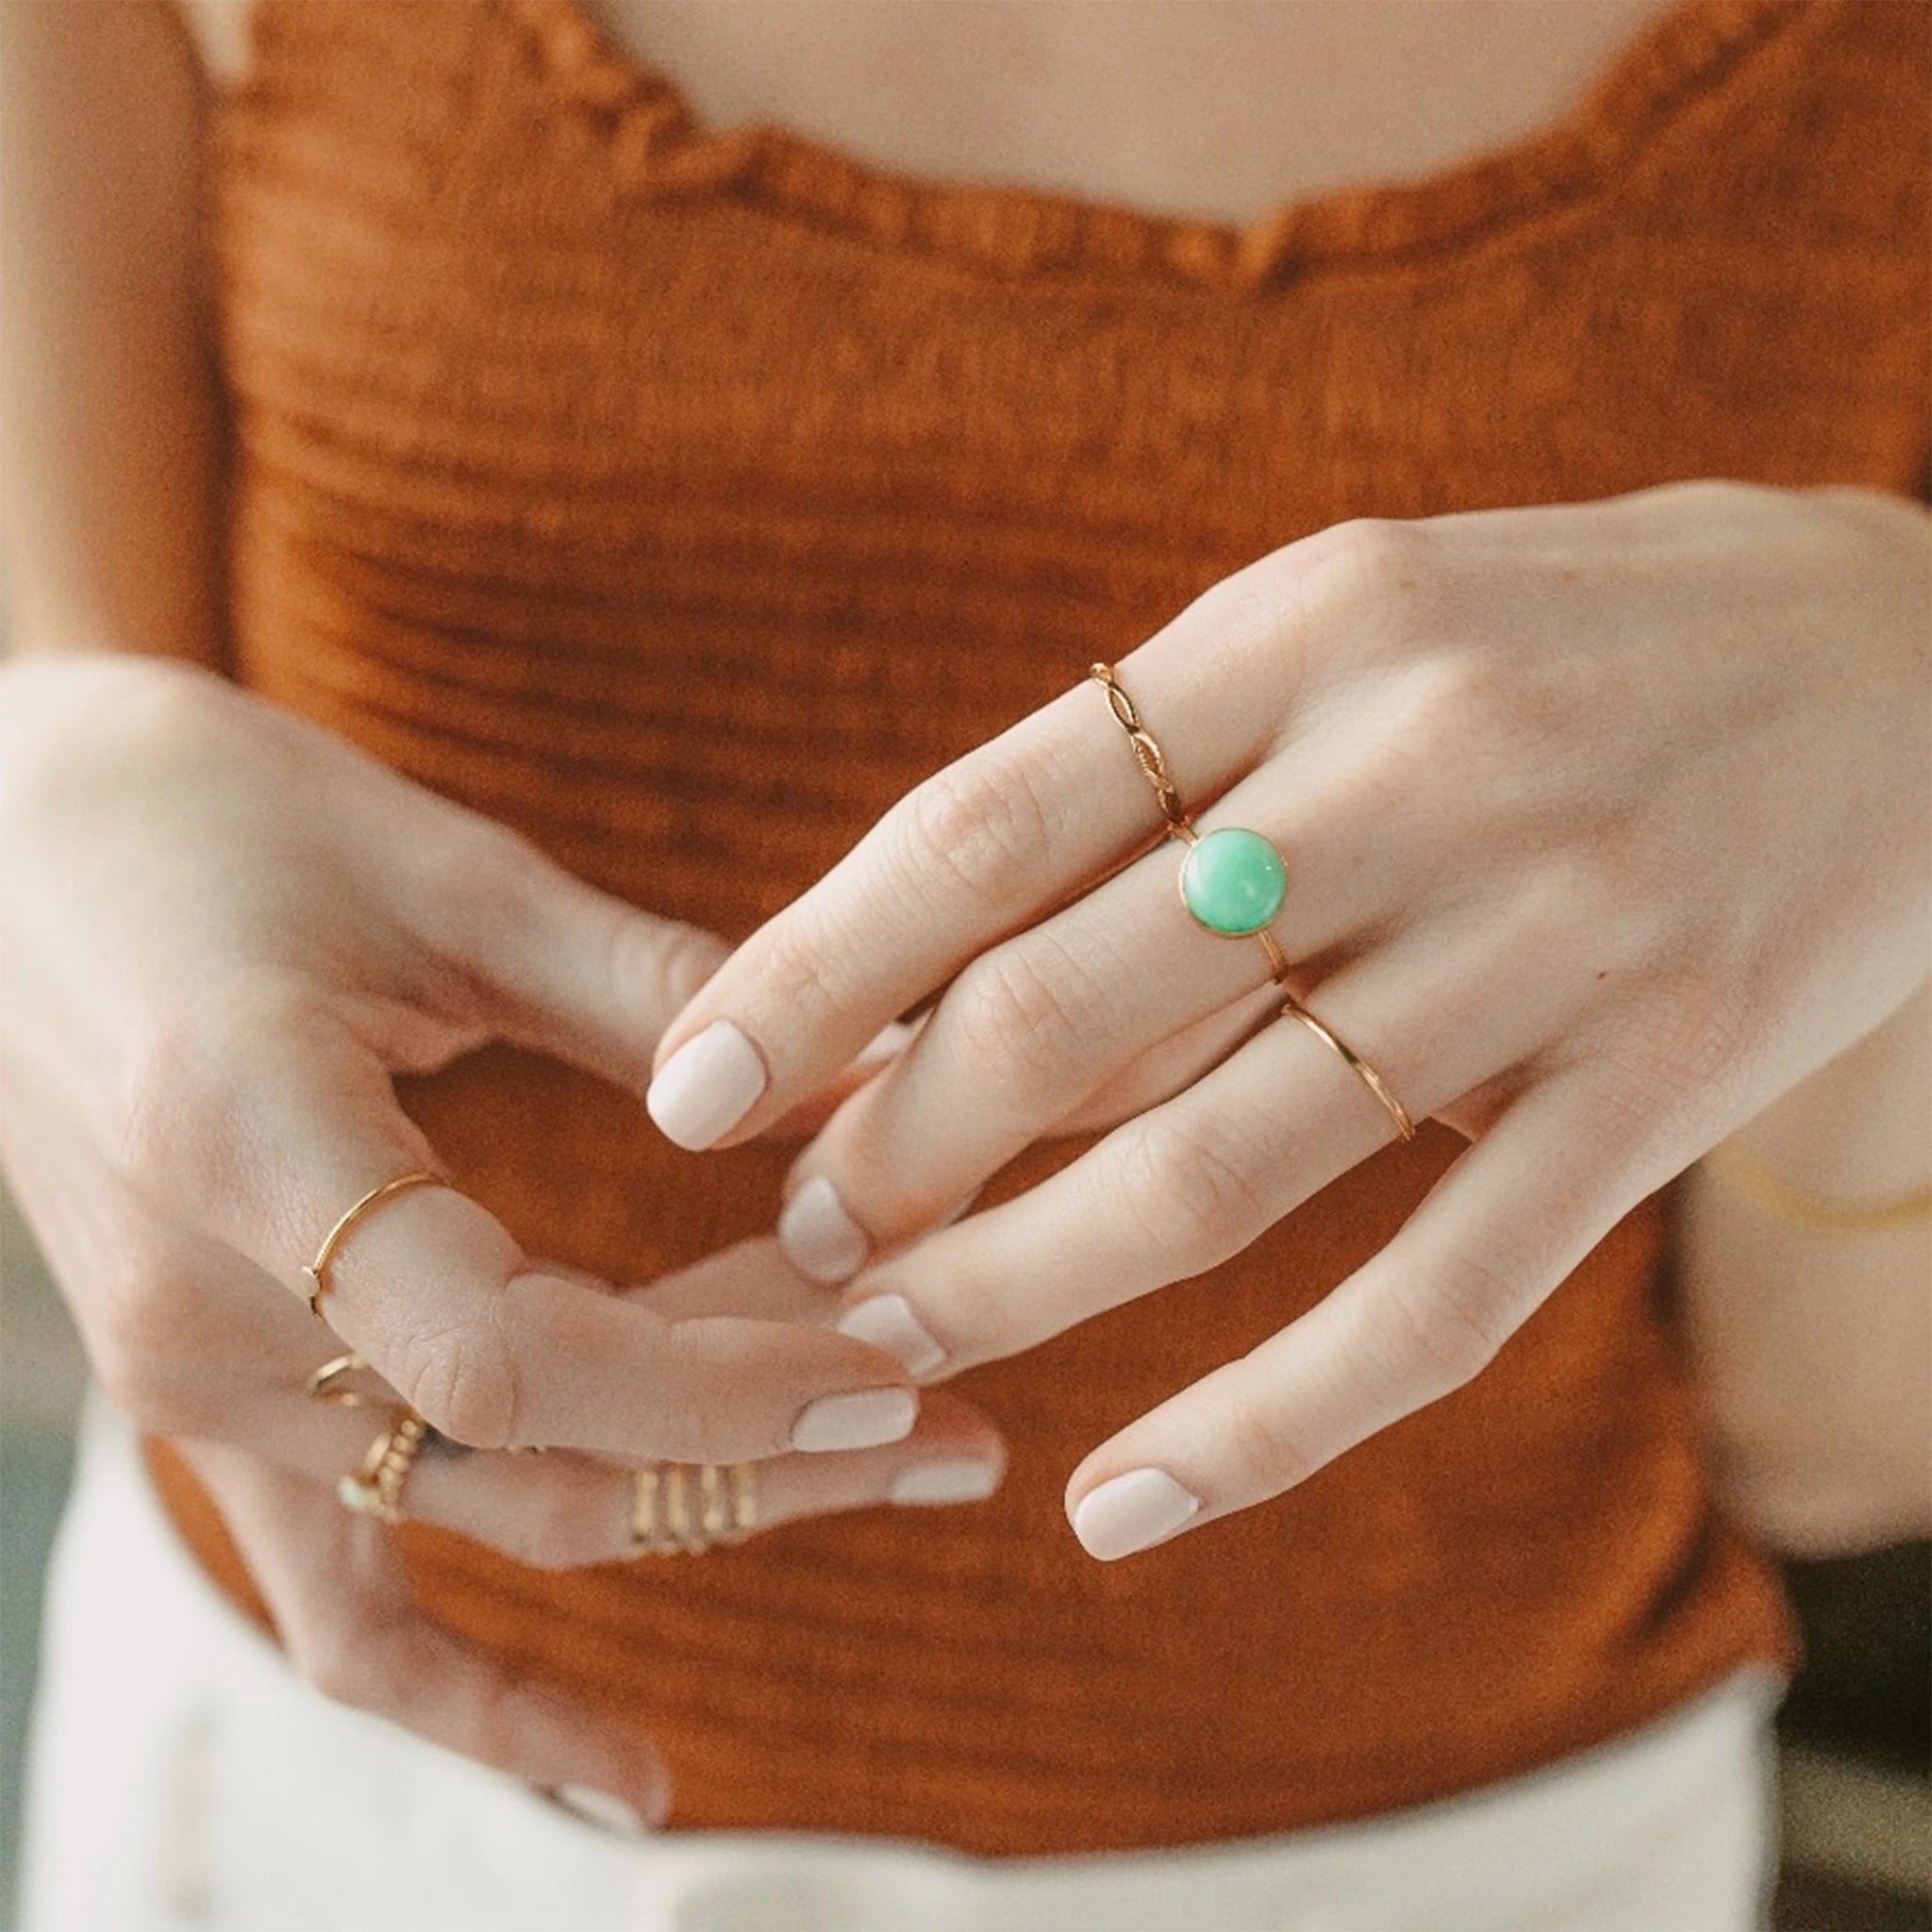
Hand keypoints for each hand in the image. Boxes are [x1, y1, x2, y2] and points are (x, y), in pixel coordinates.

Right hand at [0, 653, 1001, 1814]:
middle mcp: (201, 1313)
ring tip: (881, 1480)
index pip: (514, 1358)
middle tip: (961, 1425)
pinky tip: (627, 1773)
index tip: (896, 1365)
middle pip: (529, 1465)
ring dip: (687, 1518)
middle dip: (766, 1455)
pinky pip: (343, 1602)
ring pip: (473, 1532)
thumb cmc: (198, 811)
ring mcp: (193, 1381)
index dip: (724, 1386)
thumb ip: (646, 984)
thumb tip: (873, 1060)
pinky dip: (479, 1700)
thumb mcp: (437, 875)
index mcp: (249, 1152)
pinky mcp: (219, 1395)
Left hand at [645, 481, 1930, 1558]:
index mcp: (1305, 625)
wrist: (1903, 653)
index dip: (811, 969)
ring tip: (895, 1334)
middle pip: (1075, 1010)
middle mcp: (1420, 771)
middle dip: (891, 1149)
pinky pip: (1436, 1299)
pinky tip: (1125, 1502)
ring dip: (1021, 1281)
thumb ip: (1159, 780)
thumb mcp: (1347, 628)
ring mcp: (1554, 940)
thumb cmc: (1560, 638)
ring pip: (1222, 1170)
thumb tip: (931, 974)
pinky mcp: (1659, 1089)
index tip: (686, 1084)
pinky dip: (1266, 1425)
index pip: (989, 818)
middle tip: (796, 1235)